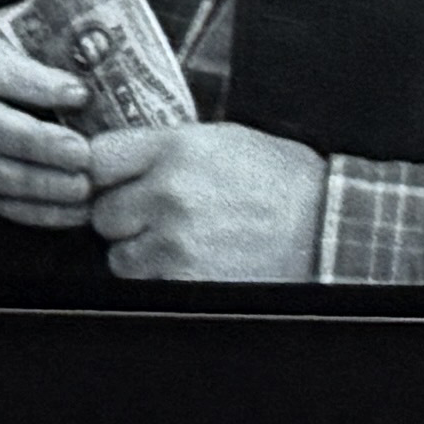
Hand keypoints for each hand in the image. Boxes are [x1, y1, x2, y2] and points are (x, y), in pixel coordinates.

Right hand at [0, 8, 94, 228]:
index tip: (81, 94)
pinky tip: (76, 210)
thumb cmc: (10, 47)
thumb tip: (115, 60)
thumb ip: (55, 40)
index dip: (35, 84)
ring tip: (83, 186)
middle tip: (83, 153)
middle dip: (36, 143)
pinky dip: (37, 210)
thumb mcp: (20, 28)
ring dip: (37, 182)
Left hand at [87, 120, 329, 281]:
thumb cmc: (280, 180)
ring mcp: (176, 242)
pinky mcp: (186, 280)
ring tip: (179, 241)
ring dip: (139, 253)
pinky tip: (192, 261)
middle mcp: (168, 193)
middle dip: (123, 217)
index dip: (98, 173)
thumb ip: (162, 149)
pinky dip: (162, 278)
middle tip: (153, 215)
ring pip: (119, 256)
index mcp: (175, 149)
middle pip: (102, 212)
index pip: (96, 158)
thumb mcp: (219, 139)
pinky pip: (148, 284)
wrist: (327, 227)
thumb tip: (116, 161)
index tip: (107, 181)